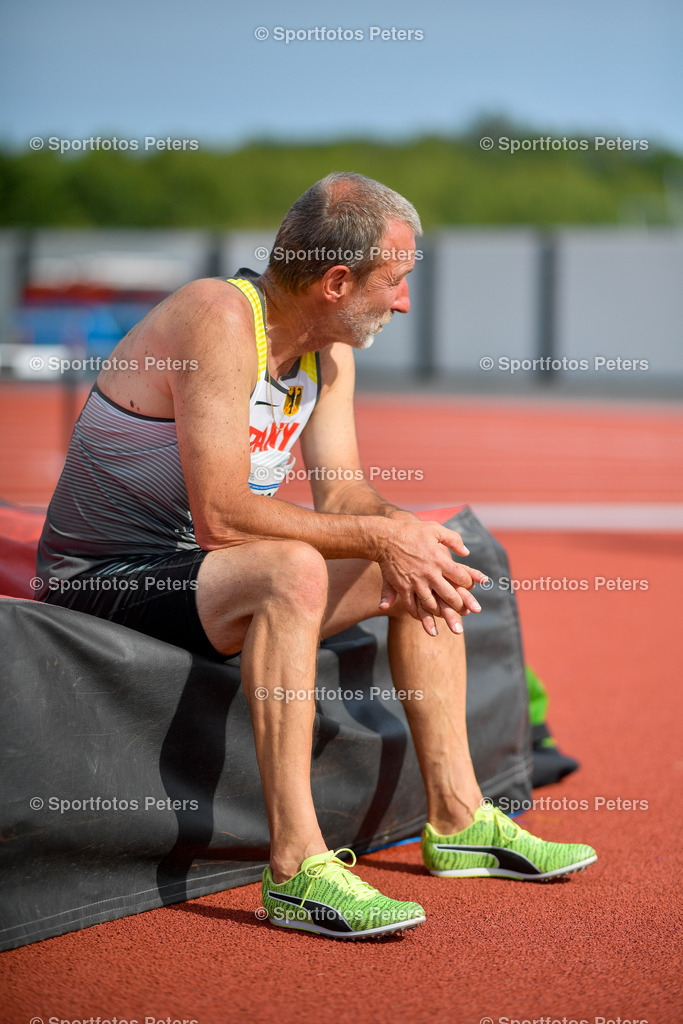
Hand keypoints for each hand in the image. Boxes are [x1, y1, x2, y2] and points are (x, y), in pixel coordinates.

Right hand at [376, 520, 487, 635]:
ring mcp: (415, 582)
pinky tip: (422, 618)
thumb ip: (453, 539)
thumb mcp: (435, 529)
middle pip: (449, 595)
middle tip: (464, 612)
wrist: (385, 537)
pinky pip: (411, 605)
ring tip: (444, 618)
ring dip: (439, 614)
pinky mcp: (402, 587)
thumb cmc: (411, 532)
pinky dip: (417, 614)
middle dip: (459, 606)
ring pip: (431, 604)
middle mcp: (429, 574)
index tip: (470, 586)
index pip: (461, 576)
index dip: (468, 583)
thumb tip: (466, 553)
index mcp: (440, 559)